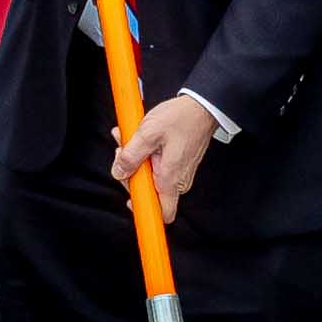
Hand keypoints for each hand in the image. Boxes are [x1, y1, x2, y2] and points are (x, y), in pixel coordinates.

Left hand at [115, 87, 216, 215]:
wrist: (202, 107)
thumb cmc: (181, 118)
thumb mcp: (148, 133)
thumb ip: (131, 155)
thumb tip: (119, 172)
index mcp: (170, 179)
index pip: (162, 213)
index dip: (144, 209)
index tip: (130, 194)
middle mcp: (177, 181)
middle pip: (148, 192)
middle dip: (131, 172)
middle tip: (124, 151)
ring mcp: (178, 174)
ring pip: (150, 177)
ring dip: (136, 160)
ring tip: (130, 139)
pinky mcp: (177, 164)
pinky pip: (157, 167)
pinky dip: (145, 155)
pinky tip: (138, 139)